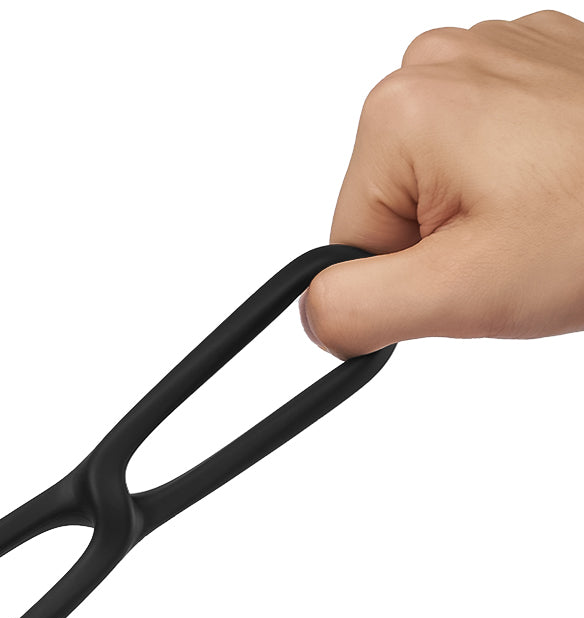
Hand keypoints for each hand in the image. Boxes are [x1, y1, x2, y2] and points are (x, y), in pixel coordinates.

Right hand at [299, 10, 583, 358]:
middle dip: (445, 242)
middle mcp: (437, 62)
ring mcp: (493, 50)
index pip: (350, 237)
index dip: (409, 278)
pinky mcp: (536, 59)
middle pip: (392, 201)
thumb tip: (311, 315)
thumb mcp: (461, 292)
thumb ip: (354, 308)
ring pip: (441, 177)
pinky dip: (517, 176)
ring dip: (483, 211)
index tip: (474, 271)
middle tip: (518, 246)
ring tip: (547, 214)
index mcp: (401, 110)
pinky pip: (488, 144)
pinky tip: (562, 185)